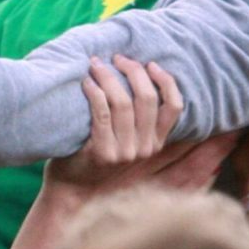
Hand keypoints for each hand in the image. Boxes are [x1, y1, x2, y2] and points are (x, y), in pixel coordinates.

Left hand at [47, 57, 230, 195]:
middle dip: (133, 71)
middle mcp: (144, 148)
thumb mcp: (129, 143)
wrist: (74, 190)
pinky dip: (94, 92)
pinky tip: (86, 82)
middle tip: (117, 58)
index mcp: (156, 143)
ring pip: (122, 102)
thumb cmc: (99, 157)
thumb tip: (144, 75)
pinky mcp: (102, 153)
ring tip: (96, 65)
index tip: (150, 64)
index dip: (165, 81)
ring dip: (108, 77)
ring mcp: (124, 152)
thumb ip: (141, 121)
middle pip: (147, 98)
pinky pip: (101, 112)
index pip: (174, 106)